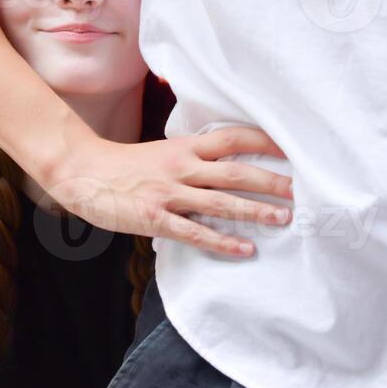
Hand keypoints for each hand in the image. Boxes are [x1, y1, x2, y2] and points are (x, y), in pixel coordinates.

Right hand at [44, 127, 294, 258]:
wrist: (83, 171)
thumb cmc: (127, 164)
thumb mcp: (165, 151)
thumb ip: (195, 156)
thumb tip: (231, 161)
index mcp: (185, 147)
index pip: (233, 138)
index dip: (265, 141)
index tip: (293, 148)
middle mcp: (182, 167)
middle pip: (235, 171)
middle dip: (271, 181)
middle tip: (303, 189)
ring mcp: (169, 193)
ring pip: (220, 202)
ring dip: (254, 211)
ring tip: (284, 218)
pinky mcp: (155, 218)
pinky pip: (194, 232)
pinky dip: (221, 242)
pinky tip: (244, 249)